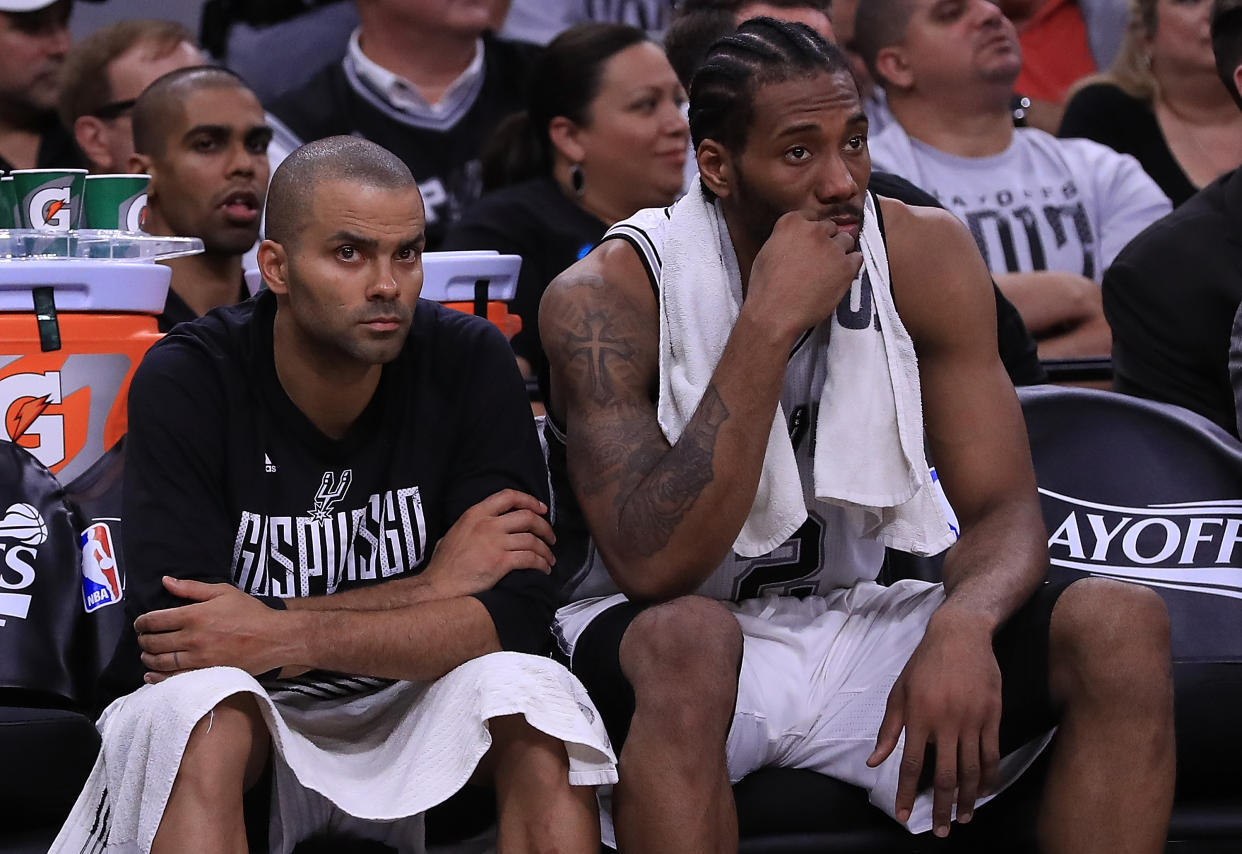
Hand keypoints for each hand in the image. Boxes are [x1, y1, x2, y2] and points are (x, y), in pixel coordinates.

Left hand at [134, 577, 289, 683]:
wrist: (274, 638)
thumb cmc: (251, 613)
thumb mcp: (223, 592)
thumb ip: (191, 588)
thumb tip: (166, 581)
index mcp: (195, 615)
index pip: (154, 620)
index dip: (141, 622)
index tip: (141, 623)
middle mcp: (193, 638)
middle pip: (153, 642)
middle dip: (143, 640)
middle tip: (143, 638)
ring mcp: (199, 659)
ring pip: (160, 662)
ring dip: (148, 658)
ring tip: (147, 655)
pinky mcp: (206, 674)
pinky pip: (174, 678)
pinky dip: (158, 678)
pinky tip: (152, 675)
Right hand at [422, 489, 555, 598]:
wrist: (439, 587)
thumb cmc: (444, 565)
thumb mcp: (453, 533)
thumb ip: (470, 525)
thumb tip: (482, 526)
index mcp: (475, 514)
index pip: (508, 496)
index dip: (530, 501)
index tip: (541, 509)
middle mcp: (487, 525)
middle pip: (527, 517)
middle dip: (545, 527)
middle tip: (551, 537)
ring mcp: (494, 543)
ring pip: (532, 540)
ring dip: (546, 550)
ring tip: (550, 558)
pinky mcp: (500, 562)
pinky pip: (530, 558)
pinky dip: (541, 563)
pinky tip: (544, 569)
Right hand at [745, 211, 862, 340]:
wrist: (775, 312)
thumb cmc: (766, 287)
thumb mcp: (768, 251)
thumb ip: (786, 238)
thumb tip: (797, 241)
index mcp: (791, 223)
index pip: (811, 217)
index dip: (812, 231)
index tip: (810, 242)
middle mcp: (814, 230)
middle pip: (831, 228)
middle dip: (827, 241)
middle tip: (819, 260)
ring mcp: (833, 248)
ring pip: (846, 241)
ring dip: (840, 252)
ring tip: (829, 270)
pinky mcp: (846, 267)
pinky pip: (857, 259)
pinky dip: (850, 267)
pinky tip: (837, 278)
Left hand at [866, 609, 1001, 836]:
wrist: (960, 635)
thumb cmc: (924, 664)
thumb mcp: (899, 691)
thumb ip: (889, 729)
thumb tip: (874, 761)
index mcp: (918, 717)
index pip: (909, 765)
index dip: (906, 793)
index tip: (903, 815)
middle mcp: (945, 723)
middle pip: (944, 776)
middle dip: (941, 807)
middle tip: (940, 830)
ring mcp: (972, 720)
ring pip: (971, 770)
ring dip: (966, 799)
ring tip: (962, 819)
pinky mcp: (992, 716)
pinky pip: (992, 754)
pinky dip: (988, 777)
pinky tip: (983, 791)